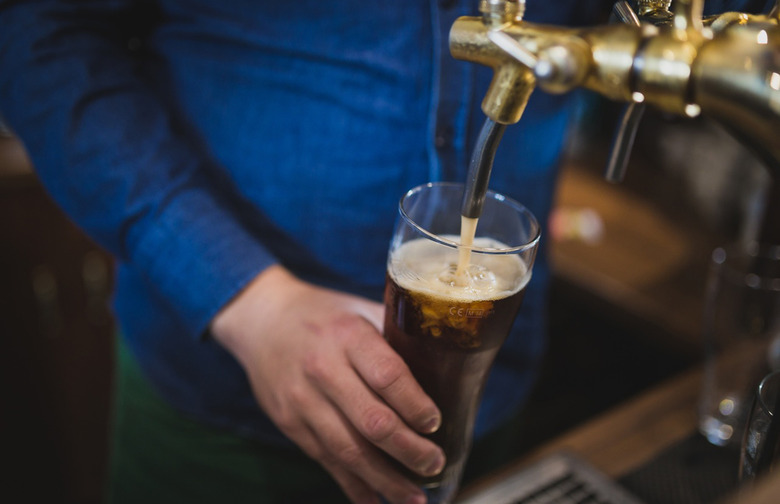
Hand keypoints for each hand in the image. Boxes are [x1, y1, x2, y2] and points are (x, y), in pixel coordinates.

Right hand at [211, 265, 444, 503]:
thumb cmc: (323, 314)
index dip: (415, 405)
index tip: (435, 422)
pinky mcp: (290, 423)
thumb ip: (395, 336)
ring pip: (349, 451)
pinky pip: (326, 462)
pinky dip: (354, 487)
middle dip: (410, 451)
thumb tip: (446, 365)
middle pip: (373, 422)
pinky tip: (376, 502)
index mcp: (348, 336)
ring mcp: (303, 400)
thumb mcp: (359, 309)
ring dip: (386, 480)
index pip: (388, 376)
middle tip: (434, 463)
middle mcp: (324, 369)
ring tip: (415, 498)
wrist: (261, 319)